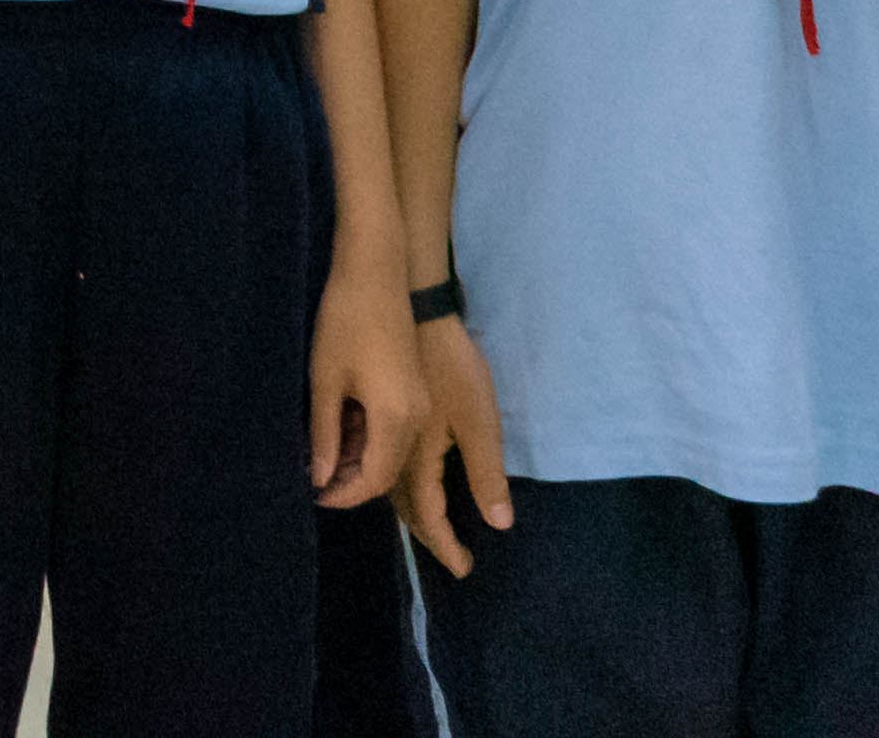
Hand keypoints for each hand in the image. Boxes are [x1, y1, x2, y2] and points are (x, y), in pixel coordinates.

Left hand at [307, 267, 432, 511]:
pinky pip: (397, 428)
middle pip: (387, 469)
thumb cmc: (345, 322)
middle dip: (351, 479)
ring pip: (393, 450)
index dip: (344, 494)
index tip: (314, 495)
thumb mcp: (326, 381)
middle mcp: (416, 418)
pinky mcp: (416, 387)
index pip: (374, 480)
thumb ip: (325, 434)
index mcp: (395, 419)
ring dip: (360, 457)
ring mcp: (419, 401)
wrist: (377, 270)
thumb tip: (320, 479)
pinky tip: (342, 422)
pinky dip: (371, 436)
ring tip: (323, 449)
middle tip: (315, 474)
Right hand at [402, 314, 516, 577]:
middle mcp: (392, 452)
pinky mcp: (378, 412)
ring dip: (408, 512)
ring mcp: (381, 430)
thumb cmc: (450, 366)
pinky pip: (382, 462)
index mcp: (415, 459)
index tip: (463, 569)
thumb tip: (500, 523)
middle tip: (447, 554)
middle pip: (403, 507)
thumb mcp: (479, 421)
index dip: (444, 545)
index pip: (427, 516)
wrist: (411, 309)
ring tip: (429, 527)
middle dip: (426, 534)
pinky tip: (405, 478)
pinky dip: (393, 483)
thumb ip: (486, 473)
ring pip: (388, 486)